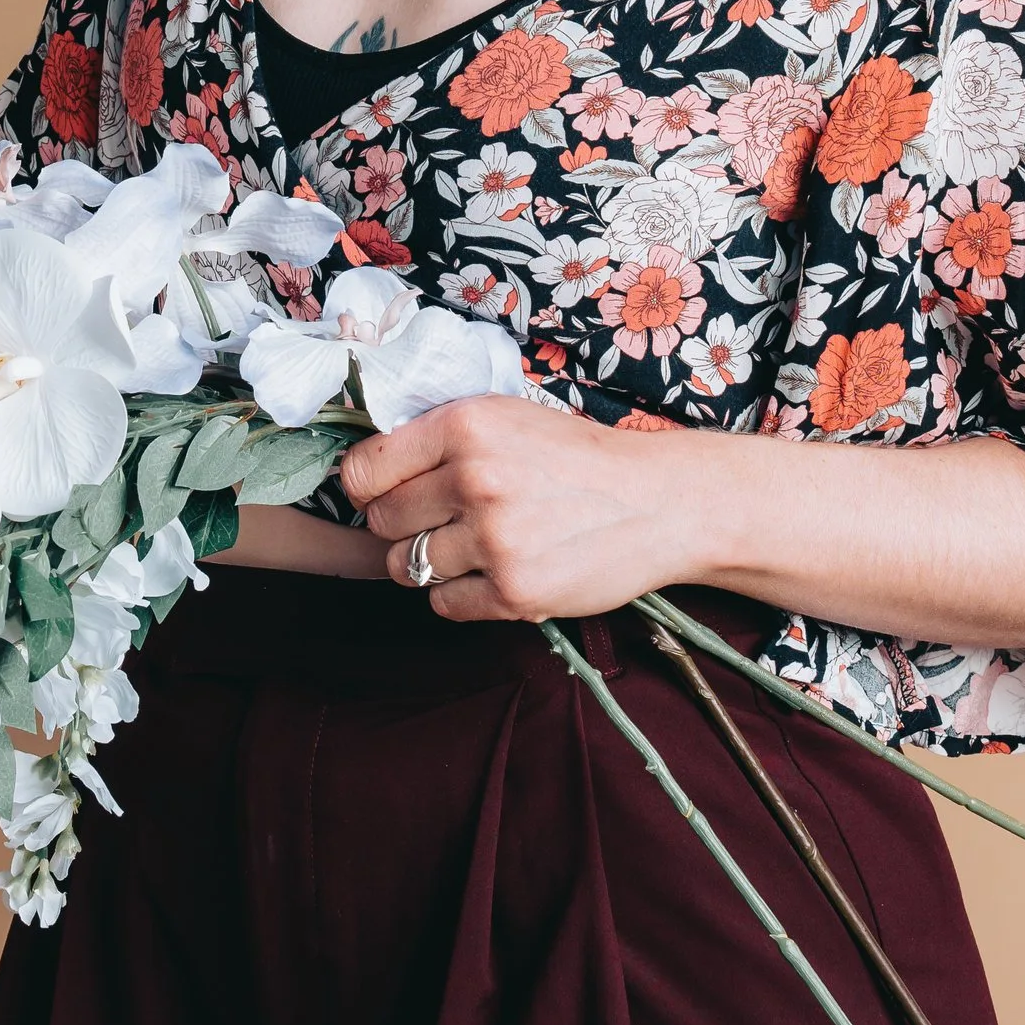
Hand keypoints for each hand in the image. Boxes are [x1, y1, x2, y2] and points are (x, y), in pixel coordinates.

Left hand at [339, 398, 725, 622]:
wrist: (660, 501)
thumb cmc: (580, 459)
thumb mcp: (509, 419)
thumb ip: (442, 437)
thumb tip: (366, 469)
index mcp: (466, 425)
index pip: (363, 470)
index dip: (368, 487)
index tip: (385, 493)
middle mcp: (475, 478)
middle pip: (381, 522)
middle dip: (401, 525)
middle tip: (441, 520)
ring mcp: (494, 539)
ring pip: (407, 567)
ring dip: (429, 563)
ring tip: (472, 547)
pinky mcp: (514, 591)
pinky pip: (444, 605)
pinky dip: (460, 595)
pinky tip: (494, 572)